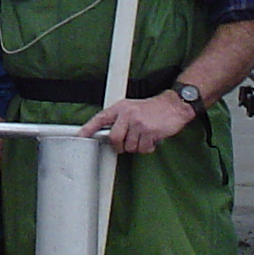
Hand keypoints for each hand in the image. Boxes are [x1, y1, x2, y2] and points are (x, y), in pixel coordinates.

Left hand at [80, 90, 198, 153]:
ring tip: (144, 136)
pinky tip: (152, 138)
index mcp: (121, 107)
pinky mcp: (149, 131)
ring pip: (130, 146)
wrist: (173, 106)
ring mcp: (138, 122)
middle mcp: (127, 114)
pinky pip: (143, 149)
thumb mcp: (132, 109)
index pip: (100, 118)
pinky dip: (148, 147)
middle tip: (127, 143)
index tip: (80, 137)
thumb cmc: (152, 110)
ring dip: (138, 146)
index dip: (88, 128)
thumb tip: (107, 136)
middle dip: (120, 146)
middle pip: (114, 138)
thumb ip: (119, 120)